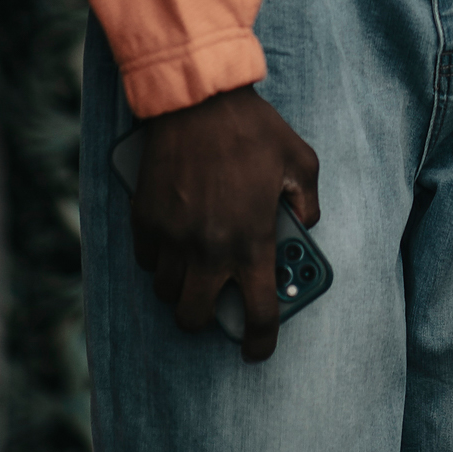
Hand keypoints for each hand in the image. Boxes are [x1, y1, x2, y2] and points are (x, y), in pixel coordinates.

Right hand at [131, 86, 319, 363]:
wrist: (198, 100)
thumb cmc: (252, 129)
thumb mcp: (300, 160)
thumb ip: (307, 199)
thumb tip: (305, 223)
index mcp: (252, 241)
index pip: (260, 312)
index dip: (261, 341)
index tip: (258, 351)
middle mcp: (209, 248)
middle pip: (194, 318)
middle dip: (204, 319)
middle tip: (214, 300)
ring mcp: (172, 237)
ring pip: (166, 292)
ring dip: (180, 287)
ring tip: (194, 266)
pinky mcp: (145, 220)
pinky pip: (147, 259)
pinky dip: (158, 258)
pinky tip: (173, 239)